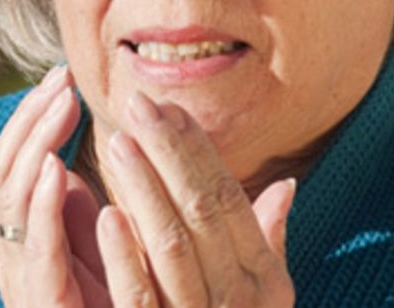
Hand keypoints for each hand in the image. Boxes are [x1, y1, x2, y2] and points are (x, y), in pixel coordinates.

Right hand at [0, 66, 110, 305]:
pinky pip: (32, 246)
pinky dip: (37, 203)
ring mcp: (22, 278)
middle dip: (29, 120)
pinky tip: (53, 167)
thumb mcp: (116, 260)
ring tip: (57, 105)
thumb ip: (103, 216)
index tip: (65, 81)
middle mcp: (17, 255)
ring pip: (9, 197)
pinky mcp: (40, 300)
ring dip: (31, 145)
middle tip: (61, 78)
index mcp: (32, 240)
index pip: (18, 166)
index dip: (34, 122)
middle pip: (3, 170)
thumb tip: (94, 165)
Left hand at [98, 92, 295, 306]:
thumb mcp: (265, 299)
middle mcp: (236, 298)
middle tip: (138, 105)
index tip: (171, 108)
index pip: (229, 199)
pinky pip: (140, 297)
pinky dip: (125, 255)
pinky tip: (107, 214)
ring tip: (119, 141)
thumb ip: (269, 243)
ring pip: (170, 243)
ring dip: (144, 187)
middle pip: (201, 210)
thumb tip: (286, 184)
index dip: (199, 151)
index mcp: (262, 280)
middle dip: (169, 152)